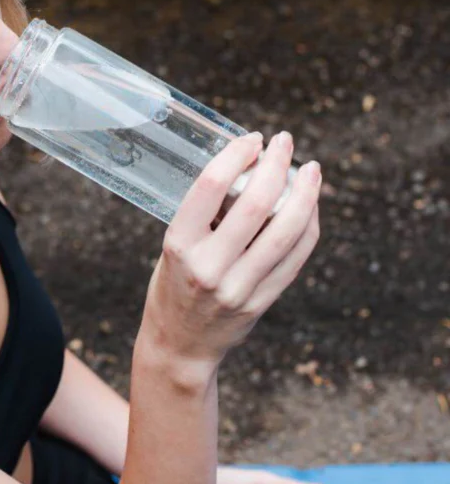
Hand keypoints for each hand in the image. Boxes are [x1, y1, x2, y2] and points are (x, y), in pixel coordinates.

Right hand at [141, 131, 321, 362]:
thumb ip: (207, 217)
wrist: (179, 344)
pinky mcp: (261, 301)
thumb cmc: (173, 285)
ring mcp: (238, 287)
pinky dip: (308, 224)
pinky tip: (309, 205)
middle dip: (277, 165)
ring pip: (286, 230)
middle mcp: (208, 267)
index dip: (236, 155)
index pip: (210, 187)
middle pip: (255, 204)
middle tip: (285, 143)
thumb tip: (249, 171)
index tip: (252, 139)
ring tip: (311, 169)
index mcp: (178, 245)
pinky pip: (296, 256)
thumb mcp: (174, 247)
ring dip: (305, 193)